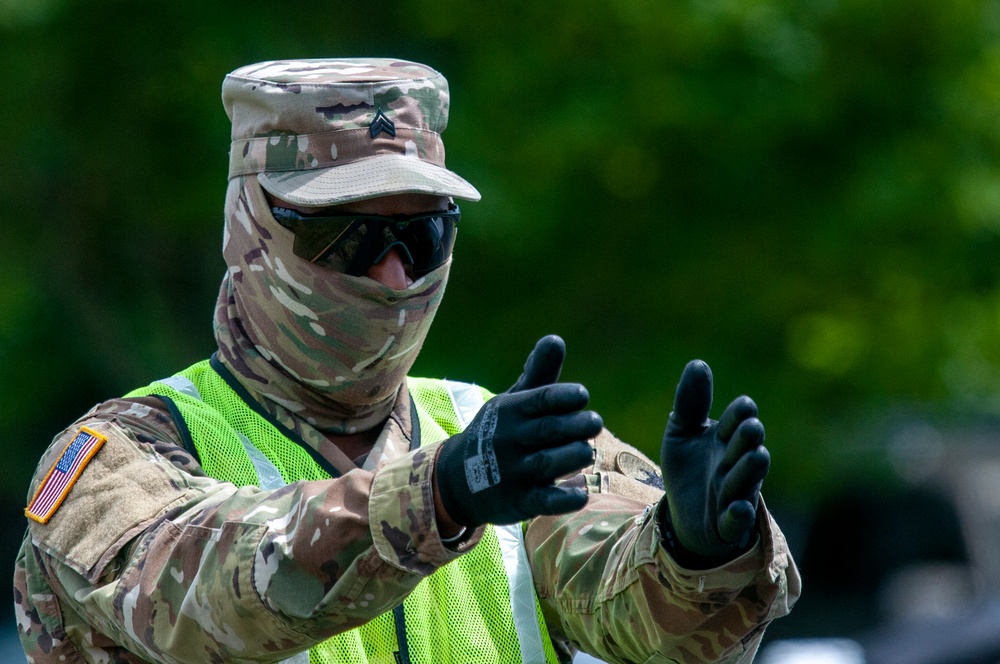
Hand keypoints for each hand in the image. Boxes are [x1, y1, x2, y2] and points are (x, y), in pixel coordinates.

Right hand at [436, 335, 601, 527]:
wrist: (457, 479)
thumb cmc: (499, 432)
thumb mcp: (512, 401)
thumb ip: (538, 374)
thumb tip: (556, 339)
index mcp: (511, 411)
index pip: (540, 400)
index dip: (563, 396)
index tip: (583, 395)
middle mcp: (510, 440)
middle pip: (547, 431)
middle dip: (574, 425)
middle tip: (596, 422)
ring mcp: (512, 472)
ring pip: (545, 464)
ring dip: (570, 457)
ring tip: (587, 452)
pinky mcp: (518, 501)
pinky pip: (541, 501)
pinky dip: (562, 499)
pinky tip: (582, 494)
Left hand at [660, 360, 769, 565]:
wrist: (683, 514)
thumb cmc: (689, 468)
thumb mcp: (681, 432)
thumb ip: (690, 402)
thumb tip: (698, 363)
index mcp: (726, 438)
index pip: (739, 419)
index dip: (741, 414)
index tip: (743, 407)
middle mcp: (735, 463)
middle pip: (748, 447)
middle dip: (749, 437)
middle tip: (750, 428)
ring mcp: (734, 492)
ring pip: (747, 479)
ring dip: (749, 469)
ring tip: (754, 456)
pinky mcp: (727, 522)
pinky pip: (737, 519)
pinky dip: (738, 515)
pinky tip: (737, 507)